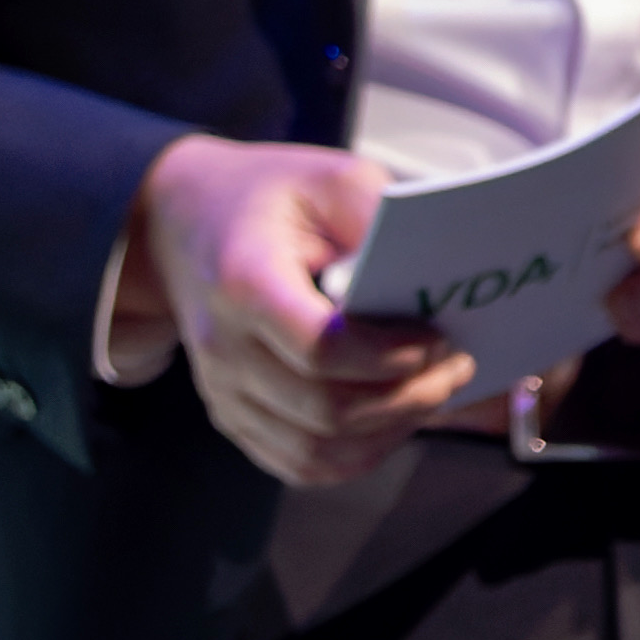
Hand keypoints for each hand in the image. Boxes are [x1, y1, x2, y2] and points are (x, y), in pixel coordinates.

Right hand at [124, 134, 476, 484]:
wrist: (184, 223)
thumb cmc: (265, 200)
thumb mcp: (327, 175)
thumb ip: (378, 212)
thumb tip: (433, 271)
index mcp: (242, 280)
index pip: (318, 348)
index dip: (388, 357)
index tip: (437, 339)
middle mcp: (224, 346)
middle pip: (325, 409)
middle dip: (408, 397)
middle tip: (455, 367)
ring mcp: (223, 389)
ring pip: (317, 450)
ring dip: (389, 432)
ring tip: (431, 393)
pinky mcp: (233, 416)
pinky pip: (302, 464)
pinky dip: (358, 455)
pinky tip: (390, 419)